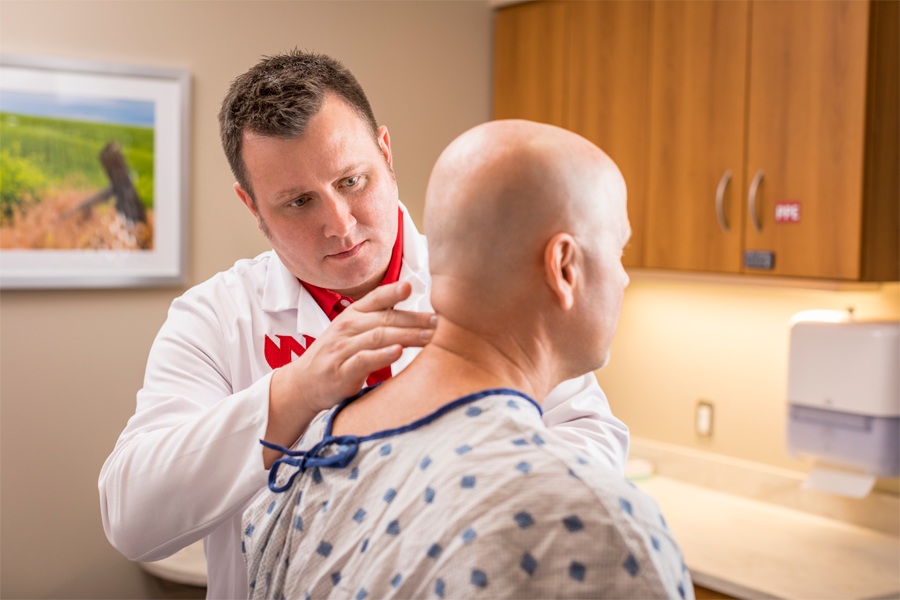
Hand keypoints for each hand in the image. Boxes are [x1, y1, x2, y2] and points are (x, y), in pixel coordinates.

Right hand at [263, 281, 434, 466]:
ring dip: (406, 335)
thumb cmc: (337, 356)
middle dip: (415, 319)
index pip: (376, 298)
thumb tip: (420, 316)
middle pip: (386, 319)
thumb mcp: (354, 332)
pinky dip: (382, 355)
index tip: (413, 287)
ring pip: (378, 336)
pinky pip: (363, 360)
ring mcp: (342, 348)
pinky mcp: (341, 371)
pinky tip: (399, 352)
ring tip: (429, 337)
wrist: (303, 384)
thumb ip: (380, 321)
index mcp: (353, 315)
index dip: (393, 291)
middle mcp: (347, 327)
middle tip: (440, 323)